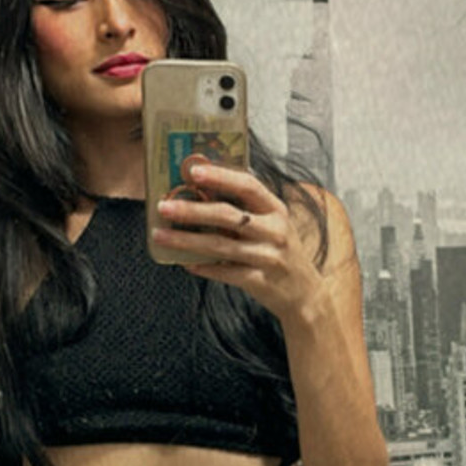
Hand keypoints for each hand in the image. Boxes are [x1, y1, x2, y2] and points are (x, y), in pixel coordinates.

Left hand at [151, 160, 321, 327]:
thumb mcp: (273, 226)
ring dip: (186, 239)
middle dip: (192, 209)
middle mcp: (274, 231)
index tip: (193, 171)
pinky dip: (202, 267)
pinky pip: (224, 272)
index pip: (248, 186)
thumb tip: (201, 194)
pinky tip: (184, 262)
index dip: (220, 176)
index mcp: (276, 210)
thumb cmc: (281, 253)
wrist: (305, 294)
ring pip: (219, 245)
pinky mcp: (259, 281)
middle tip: (164, 206)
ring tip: (160, 235)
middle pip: (227, 215)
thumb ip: (245, 211)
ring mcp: (268, 257)